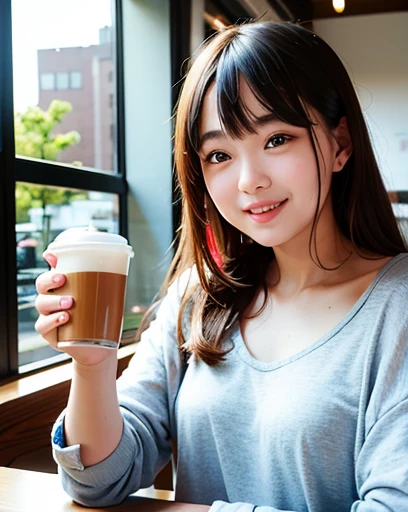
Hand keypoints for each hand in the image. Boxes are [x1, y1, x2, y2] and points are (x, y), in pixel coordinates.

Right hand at [34, 252, 115, 366]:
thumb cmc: (100, 316)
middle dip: (49, 280)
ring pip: (41, 303)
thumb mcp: (103, 297)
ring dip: (54, 301)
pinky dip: (52, 321)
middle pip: (41, 285)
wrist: (99, 346)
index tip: (53, 257)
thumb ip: (105, 281)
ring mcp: (48, 316)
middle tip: (63, 279)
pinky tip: (65, 318)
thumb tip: (114, 260)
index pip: (50, 272)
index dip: (49, 263)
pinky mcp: (49, 333)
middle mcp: (50, 300)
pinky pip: (42, 325)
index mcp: (61, 288)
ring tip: (70, 303)